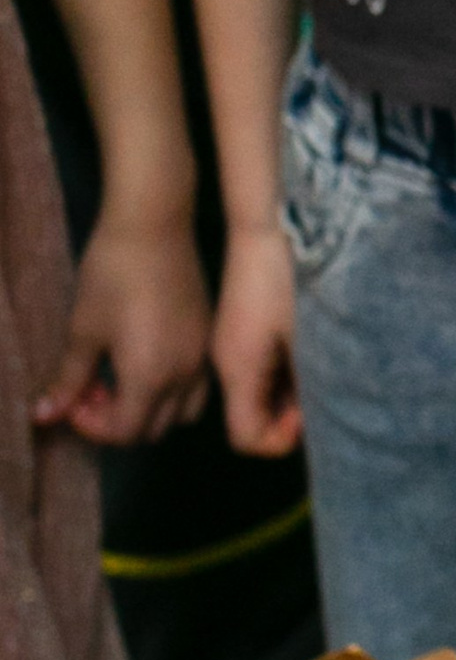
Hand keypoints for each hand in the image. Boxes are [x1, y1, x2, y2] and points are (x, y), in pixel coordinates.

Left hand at [34, 205, 210, 445]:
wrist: (153, 228)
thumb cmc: (111, 277)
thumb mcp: (83, 330)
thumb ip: (68, 380)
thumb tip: (43, 415)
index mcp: (150, 378)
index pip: (124, 431)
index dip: (91, 426)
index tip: (72, 399)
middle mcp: (183, 376)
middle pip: (152, 429)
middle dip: (117, 420)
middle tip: (91, 388)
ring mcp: (201, 359)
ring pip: (180, 412)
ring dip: (149, 409)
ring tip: (123, 379)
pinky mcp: (208, 339)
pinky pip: (195, 387)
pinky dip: (171, 391)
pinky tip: (148, 359)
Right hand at [211, 225, 302, 456]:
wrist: (270, 220)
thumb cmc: (293, 277)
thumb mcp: (310, 338)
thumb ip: (311, 387)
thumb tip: (318, 420)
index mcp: (238, 369)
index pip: (247, 438)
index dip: (281, 439)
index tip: (311, 414)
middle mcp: (227, 362)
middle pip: (253, 417)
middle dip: (291, 417)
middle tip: (327, 392)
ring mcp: (232, 342)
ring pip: (260, 392)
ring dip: (293, 393)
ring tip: (325, 369)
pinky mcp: (243, 326)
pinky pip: (261, 366)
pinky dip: (287, 371)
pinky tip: (314, 349)